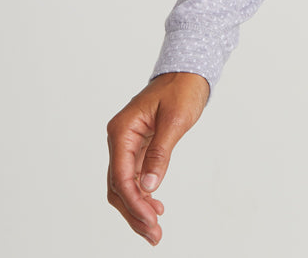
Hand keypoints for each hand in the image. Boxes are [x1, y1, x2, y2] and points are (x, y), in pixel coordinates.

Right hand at [106, 71, 209, 245]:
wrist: (189, 72)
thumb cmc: (182, 89)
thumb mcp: (174, 120)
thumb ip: (160, 153)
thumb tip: (148, 185)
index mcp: (122, 130)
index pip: (121, 175)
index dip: (134, 201)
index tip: (151, 220)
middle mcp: (120, 138)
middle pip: (118, 185)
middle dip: (133, 212)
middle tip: (153, 234)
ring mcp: (127, 144)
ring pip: (124, 185)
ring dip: (136, 208)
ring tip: (154, 230)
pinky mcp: (138, 147)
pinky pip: (134, 176)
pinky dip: (142, 194)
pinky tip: (155, 207)